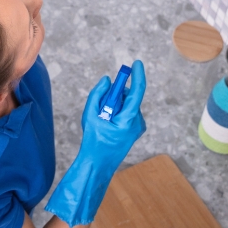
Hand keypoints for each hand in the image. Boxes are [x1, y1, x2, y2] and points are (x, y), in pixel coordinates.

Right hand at [45, 60, 146, 226]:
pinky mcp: (134, 129)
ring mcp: (138, 127)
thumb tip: (107, 80)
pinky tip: (106, 122)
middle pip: (129, 97)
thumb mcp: (90, 115)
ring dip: (114, 104)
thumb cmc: (93, 140)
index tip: (136, 63)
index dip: (137, 75)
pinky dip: (116, 110)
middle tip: (101, 103)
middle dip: (116, 94)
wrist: (98, 164)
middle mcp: (138, 122)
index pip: (137, 92)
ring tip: (101, 117)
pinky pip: (126, 112)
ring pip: (127, 104)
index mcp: (129, 119)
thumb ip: (98, 94)